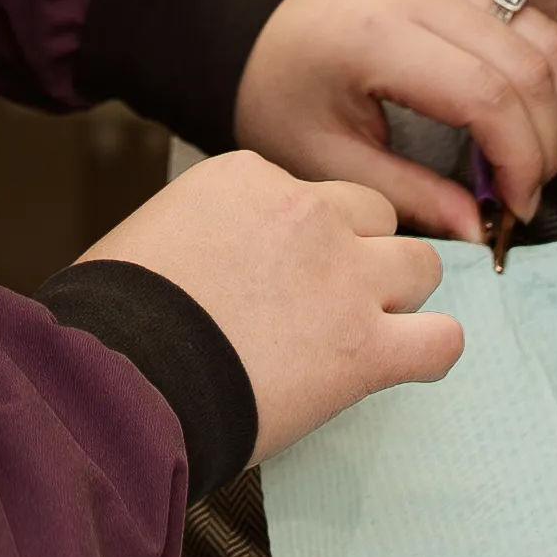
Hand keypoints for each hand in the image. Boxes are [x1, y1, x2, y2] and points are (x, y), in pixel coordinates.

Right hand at [78, 153, 458, 457]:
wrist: (116, 378)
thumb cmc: (115, 319)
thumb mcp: (154, 235)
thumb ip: (208, 231)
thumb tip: (219, 263)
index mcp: (249, 178)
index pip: (308, 194)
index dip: (297, 240)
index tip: (271, 276)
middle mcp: (307, 213)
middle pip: (372, 217)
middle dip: (357, 254)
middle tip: (322, 301)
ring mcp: (344, 279)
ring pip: (421, 264)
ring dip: (399, 295)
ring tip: (365, 330)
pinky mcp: (365, 348)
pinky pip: (441, 340)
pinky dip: (431, 350)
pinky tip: (406, 362)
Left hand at [230, 0, 556, 243]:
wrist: (245, 28)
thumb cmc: (278, 97)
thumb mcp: (328, 161)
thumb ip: (409, 195)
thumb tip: (479, 231)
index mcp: (378, 37)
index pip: (487, 95)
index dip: (519, 159)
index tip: (515, 210)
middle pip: (526, 62)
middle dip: (544, 138)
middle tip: (527, 192)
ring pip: (539, 31)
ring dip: (554, 101)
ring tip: (531, 157)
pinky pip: (523, 14)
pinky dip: (539, 68)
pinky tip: (522, 114)